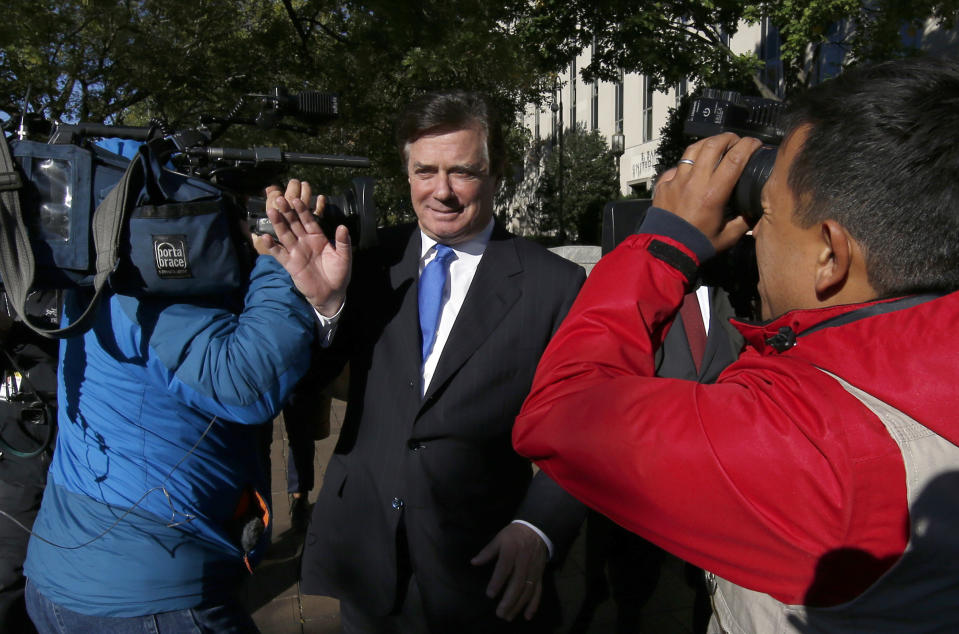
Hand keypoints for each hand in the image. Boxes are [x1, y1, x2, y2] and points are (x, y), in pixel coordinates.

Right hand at [253, 179, 350, 315]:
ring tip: (271, 211)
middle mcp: (305, 242)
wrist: (332, 293)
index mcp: (318, 237)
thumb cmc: (339, 273)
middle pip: (294, 224)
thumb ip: (343, 242)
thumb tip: (343, 226)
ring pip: (285, 235)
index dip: (302, 210)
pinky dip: (272, 246)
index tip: (296, 199)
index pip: (308, 220)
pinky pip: (280, 254)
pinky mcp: (290, 264)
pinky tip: (266, 237)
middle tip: (279, 198)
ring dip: (278, 223)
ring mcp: (296, 252)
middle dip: (287, 212)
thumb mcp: (344, 256)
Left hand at [471, 522, 547, 621]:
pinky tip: (527, 616)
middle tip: (499, 613)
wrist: (537, 530)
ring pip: (527, 590)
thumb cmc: (513, 535)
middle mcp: (524, 562)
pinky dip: (534, 605)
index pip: (504, 568)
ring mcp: (533, 570)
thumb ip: (487, 552)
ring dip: (519, 605)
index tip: (490, 595)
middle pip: (517, 583)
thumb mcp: (499, 538)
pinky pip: (538, 591)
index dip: (497, 582)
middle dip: (509, 600)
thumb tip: (473, 563)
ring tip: (508, 616)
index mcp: (512, 551)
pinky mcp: (540, 575)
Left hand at [653, 132, 762, 252]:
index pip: (734, 158)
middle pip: (713, 145)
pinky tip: (693, 167)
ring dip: (707, 143)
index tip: (755, 144)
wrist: (665, 251)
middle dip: (728, 138)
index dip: (748, 146)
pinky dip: (688, 162)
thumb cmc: (696, 245)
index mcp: (713, 193)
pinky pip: (677, 166)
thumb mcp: (727, 237)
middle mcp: (694, 181)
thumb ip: (744, 222)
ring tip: (716, 144)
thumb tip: (755, 212)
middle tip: (736, 141)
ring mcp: (676, 180)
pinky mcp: (663, 184)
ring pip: (692, 149)